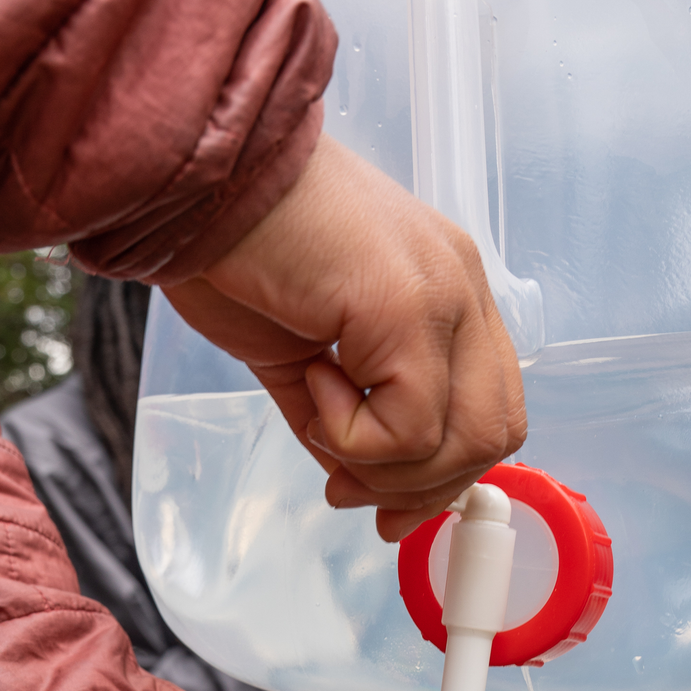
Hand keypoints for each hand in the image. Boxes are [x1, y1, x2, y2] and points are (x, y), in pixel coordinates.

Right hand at [160, 136, 526, 540]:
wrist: (194, 183)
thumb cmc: (235, 248)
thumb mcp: (299, 351)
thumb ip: (343, 411)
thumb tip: (360, 480)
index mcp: (442, 290)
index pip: (489, 407)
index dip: (443, 474)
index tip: (383, 506)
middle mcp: (459, 287)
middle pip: (496, 432)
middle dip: (420, 486)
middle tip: (347, 485)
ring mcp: (443, 293)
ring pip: (465, 441)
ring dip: (383, 464)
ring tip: (319, 415)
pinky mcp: (407, 307)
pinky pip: (409, 429)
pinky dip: (353, 435)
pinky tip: (311, 377)